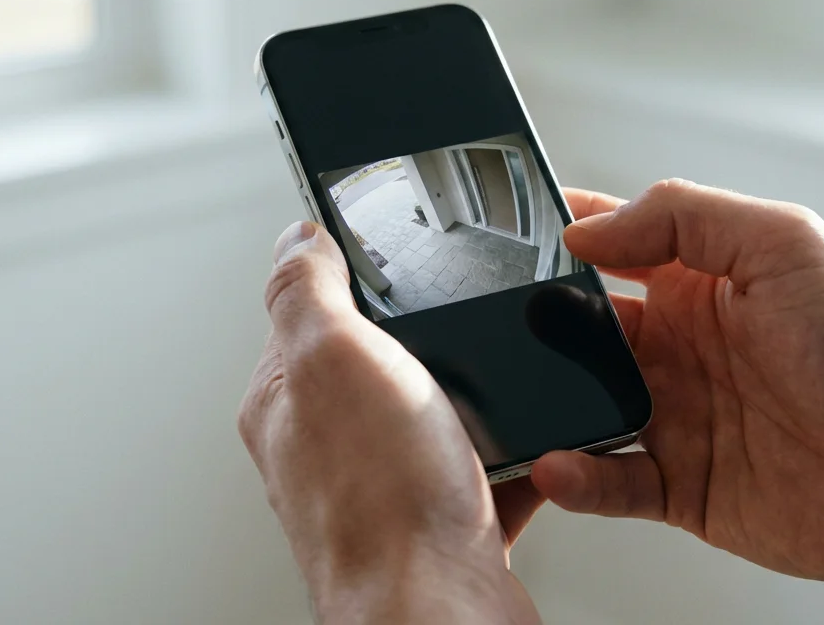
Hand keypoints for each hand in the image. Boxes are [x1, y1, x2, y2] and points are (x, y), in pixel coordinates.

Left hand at [237, 221, 542, 623]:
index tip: (398, 250)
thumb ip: (306, 291)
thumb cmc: (382, 508)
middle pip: (388, 357)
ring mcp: (390, 484)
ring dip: (483, 398)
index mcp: (289, 399)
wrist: (443, 615)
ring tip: (502, 394)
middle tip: (467, 327)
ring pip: (445, 413)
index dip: (355, 273)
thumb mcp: (333, 359)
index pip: (310, 308)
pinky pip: (491, 468)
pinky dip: (521, 456)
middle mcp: (331, 444)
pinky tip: (534, 449)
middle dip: (436, 339)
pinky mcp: (445, 519)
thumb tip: (295, 236)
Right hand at [531, 181, 823, 622]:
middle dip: (538, 323)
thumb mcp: (786, 244)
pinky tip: (558, 464)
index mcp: (705, 281)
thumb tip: (589, 228)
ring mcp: (680, 417)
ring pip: (584, 404)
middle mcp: (685, 346)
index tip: (508, 237)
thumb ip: (685, 218)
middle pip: (583, 327)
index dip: (564, 235)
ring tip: (515, 399)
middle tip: (498, 325)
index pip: (615, 244)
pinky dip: (576, 476)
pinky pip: (609, 481)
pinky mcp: (682, 487)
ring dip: (547, 402)